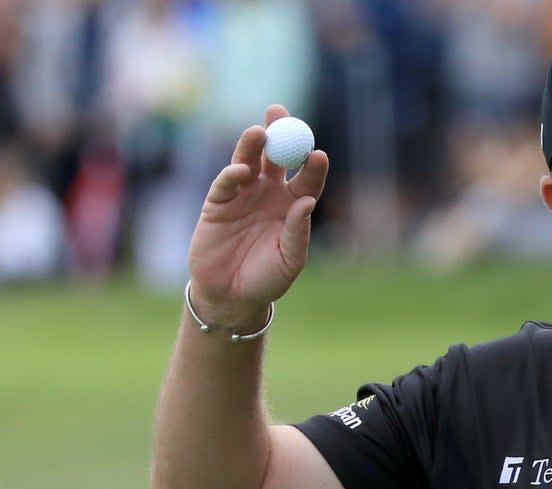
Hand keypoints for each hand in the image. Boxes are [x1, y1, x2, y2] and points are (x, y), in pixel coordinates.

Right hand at [187, 104, 328, 328]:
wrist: (231, 295)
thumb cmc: (267, 279)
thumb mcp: (290, 259)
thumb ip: (298, 231)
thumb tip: (307, 201)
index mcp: (293, 205)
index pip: (306, 178)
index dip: (312, 165)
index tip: (317, 154)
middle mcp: (269, 194)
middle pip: (276, 156)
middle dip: (279, 133)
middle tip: (280, 113)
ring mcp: (243, 195)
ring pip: (248, 161)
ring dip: (252, 144)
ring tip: (259, 131)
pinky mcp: (218, 202)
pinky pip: (226, 182)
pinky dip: (233, 174)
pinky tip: (241, 171)